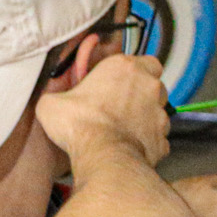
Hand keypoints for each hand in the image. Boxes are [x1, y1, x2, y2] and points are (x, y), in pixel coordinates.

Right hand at [34, 54, 170, 166]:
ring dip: (145, 119)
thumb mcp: (52, 103)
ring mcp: (160, 115)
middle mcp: (149, 87)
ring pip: (158, 113)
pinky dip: (147, 143)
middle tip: (120, 106)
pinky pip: (158, 139)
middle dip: (142, 95)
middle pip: (154, 87)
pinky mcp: (163, 140)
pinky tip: (129, 148)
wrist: (102, 156)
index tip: (122, 81)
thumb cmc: (80, 124)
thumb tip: (55, 102)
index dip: (136, 72)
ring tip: (123, 129)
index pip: (147, 61)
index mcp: (125, 68)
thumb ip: (59, 95)